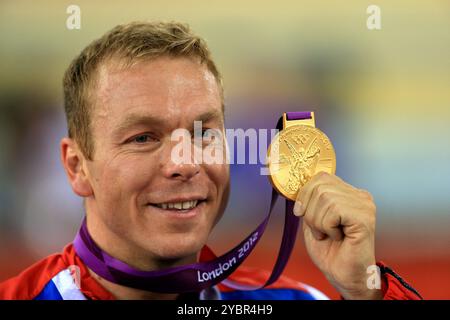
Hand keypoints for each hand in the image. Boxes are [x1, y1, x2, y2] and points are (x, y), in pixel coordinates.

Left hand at [294, 172, 381, 299]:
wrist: (343, 276)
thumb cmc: (329, 250)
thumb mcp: (312, 218)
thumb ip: (309, 199)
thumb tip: (295, 184)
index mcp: (348, 193)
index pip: (320, 177)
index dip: (305, 194)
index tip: (300, 213)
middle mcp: (359, 195)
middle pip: (320, 186)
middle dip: (310, 211)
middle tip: (320, 230)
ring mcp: (364, 205)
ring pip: (324, 198)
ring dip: (318, 222)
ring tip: (328, 235)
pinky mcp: (365, 217)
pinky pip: (333, 211)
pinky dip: (327, 227)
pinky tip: (338, 237)